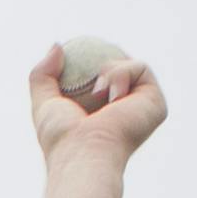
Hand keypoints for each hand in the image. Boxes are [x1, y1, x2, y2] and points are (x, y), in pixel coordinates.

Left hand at [32, 43, 167, 168]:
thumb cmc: (62, 136)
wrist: (83, 152)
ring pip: (128, 64)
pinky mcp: (154, 101)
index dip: (92, 61)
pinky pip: (139, 67)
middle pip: (120, 65)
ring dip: (108, 69)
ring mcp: (141, 104)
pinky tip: (111, 96)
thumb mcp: (44, 102)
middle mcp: (125, 107)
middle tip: (88, 65)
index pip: (102, 76)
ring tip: (97, 91)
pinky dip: (121, 73)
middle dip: (104, 56)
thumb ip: (42, 75)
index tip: (76, 53)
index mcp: (102, 110)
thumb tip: (56, 45)